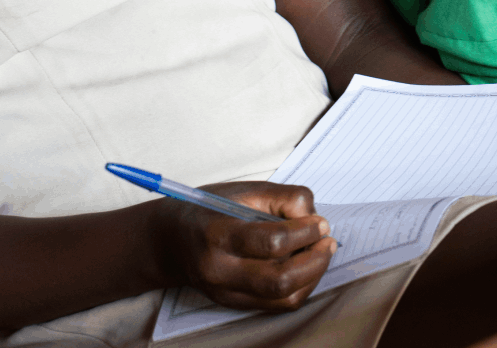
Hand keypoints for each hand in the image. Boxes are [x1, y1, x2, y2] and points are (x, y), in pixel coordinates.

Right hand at [149, 182, 333, 311]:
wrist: (169, 240)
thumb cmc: (210, 209)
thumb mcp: (244, 190)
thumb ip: (283, 198)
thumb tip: (314, 218)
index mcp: (218, 235)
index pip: (272, 242)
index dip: (306, 232)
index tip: (321, 222)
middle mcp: (219, 271)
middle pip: (279, 279)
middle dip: (315, 259)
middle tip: (327, 240)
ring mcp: (226, 293)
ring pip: (283, 298)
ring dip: (313, 275)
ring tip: (321, 252)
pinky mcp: (234, 304)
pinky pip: (278, 305)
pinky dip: (302, 287)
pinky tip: (307, 266)